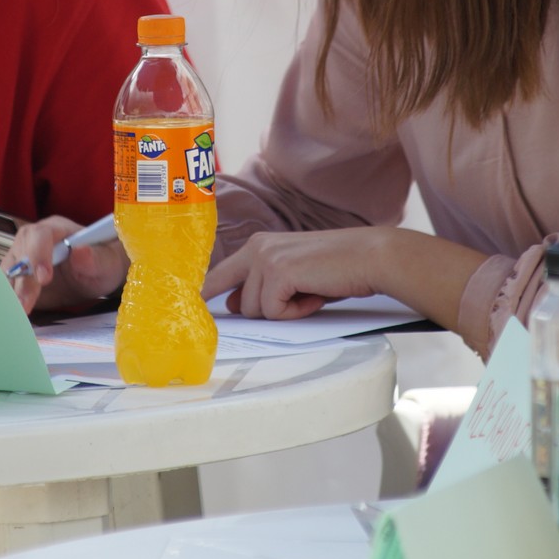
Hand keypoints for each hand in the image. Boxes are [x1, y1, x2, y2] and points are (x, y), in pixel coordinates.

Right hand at [7, 215, 127, 314]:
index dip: (38, 255)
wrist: (95, 274)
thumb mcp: (105, 262)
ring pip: (8, 271)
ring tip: (17, 313)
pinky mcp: (18, 278)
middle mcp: (33, 240)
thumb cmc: (102, 262)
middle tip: (25, 305)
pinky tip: (13, 315)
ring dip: (11, 293)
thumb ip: (94, 258)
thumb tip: (80, 251)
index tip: (44, 279)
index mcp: (56, 229)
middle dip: (23, 281)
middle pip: (20, 254)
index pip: (40, 235)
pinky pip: (8, 286)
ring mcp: (22, 258)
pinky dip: (9, 300)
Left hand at [199, 227, 385, 319]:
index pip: (218, 275)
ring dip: (287, 311)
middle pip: (240, 303)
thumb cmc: (337, 267)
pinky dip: (297, 312)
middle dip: (269, 310)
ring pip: (257, 311)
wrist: (369, 256)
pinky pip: (274, 312)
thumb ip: (262, 286)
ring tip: (312, 290)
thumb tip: (234, 306)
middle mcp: (256, 248)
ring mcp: (265, 260)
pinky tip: (315, 294)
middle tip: (301, 295)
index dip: (205, 294)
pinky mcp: (278, 273)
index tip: (190, 306)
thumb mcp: (293, 275)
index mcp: (257, 245)